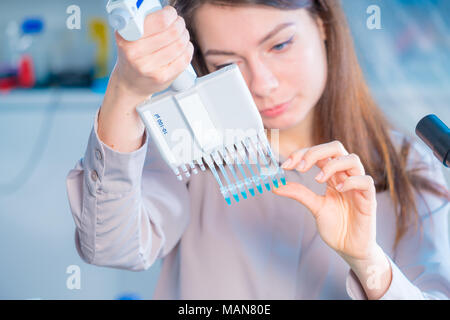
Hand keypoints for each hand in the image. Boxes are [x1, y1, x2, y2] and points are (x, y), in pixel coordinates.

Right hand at [114, 5, 193, 97]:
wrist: (130, 83)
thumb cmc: (132, 56)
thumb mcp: (128, 36)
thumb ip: (142, 22)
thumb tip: (165, 11)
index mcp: (127, 38)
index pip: (160, 21)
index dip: (170, 14)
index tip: (170, 13)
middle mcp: (135, 53)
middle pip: (173, 32)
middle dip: (180, 24)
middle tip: (178, 23)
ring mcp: (149, 68)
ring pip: (180, 45)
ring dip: (185, 36)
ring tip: (181, 35)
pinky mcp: (162, 78)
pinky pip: (184, 59)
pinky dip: (188, 50)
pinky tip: (184, 47)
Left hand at [273, 140, 377, 261]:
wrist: (350, 249)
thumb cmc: (336, 226)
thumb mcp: (314, 206)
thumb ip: (298, 193)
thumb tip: (274, 185)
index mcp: (333, 175)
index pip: (319, 153)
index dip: (302, 154)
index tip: (285, 166)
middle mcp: (346, 175)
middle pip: (336, 147)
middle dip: (315, 152)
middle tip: (299, 166)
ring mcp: (358, 186)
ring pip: (352, 159)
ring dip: (332, 165)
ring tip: (317, 179)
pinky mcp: (369, 199)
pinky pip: (365, 181)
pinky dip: (351, 181)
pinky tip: (339, 189)